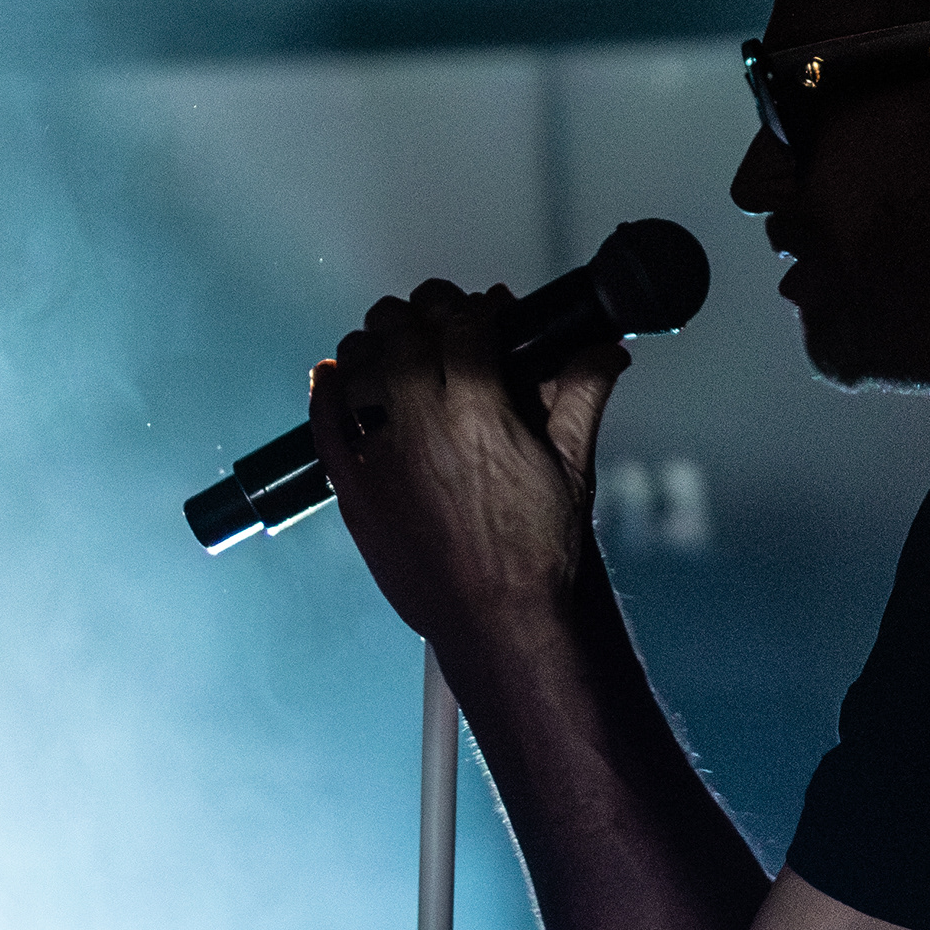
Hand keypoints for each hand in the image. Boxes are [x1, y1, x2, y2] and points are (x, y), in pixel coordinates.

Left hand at [309, 280, 630, 649]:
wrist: (501, 621)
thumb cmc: (540, 552)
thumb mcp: (574, 465)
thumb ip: (583, 395)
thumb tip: (606, 349)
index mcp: (481, 409)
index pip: (465, 324)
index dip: (475, 308)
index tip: (485, 312)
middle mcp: (424, 424)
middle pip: (404, 333)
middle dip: (421, 314)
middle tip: (435, 318)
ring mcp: (382, 456)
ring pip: (357, 367)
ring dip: (372, 344)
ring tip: (389, 343)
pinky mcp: (354, 491)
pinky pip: (323, 425)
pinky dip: (325, 391)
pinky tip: (331, 375)